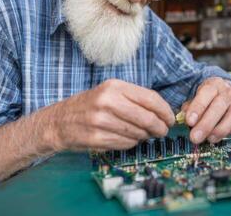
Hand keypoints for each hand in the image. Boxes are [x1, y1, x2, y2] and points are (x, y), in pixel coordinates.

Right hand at [51, 79, 174, 150]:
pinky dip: (131, 143)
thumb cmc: (90, 106)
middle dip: (159, 127)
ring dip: (144, 136)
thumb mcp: (110, 92)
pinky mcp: (96, 138)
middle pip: (147, 118)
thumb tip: (163, 113)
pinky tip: (127, 139)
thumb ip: (135, 99)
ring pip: (137, 133)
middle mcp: (107, 102)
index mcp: (114, 86)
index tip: (170, 119)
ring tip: (143, 134)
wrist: (59, 121)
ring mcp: (100, 121)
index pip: (150, 98)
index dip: (165, 111)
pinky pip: (125, 144)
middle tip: (162, 131)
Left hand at [182, 77, 230, 143]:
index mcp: (214, 84)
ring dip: (218, 131)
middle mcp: (227, 93)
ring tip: (207, 139)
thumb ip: (190, 106)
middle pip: (218, 107)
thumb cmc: (208, 97)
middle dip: (205, 124)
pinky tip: (216, 136)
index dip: (197, 108)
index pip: (205, 94)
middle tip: (195, 137)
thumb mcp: (197, 96)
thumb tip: (184, 118)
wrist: (226, 93)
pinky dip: (226, 134)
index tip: (189, 121)